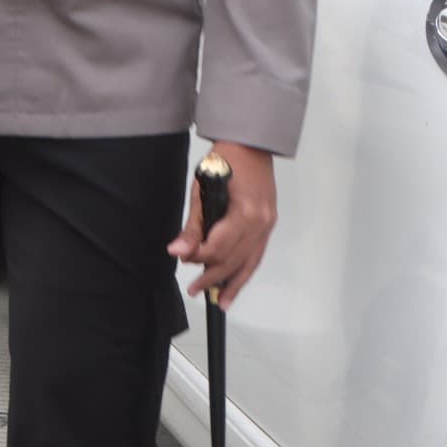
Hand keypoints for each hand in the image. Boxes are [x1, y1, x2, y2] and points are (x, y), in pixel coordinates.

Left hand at [169, 141, 279, 308]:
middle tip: (194, 289)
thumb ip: (193, 225)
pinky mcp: (268, 225)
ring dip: (233, 283)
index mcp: (244, 212)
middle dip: (212, 276)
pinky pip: (257, 255)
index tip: (181, 257)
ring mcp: (267, 225)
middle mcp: (260, 223)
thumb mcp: (202, 189)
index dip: (198, 256)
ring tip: (219, 301)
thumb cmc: (223, 160)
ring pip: (249, 262)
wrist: (250, 145)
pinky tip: (235, 284)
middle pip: (234, 259)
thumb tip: (178, 251)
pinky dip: (246, 271)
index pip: (218, 247)